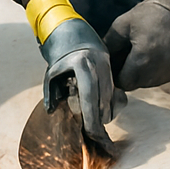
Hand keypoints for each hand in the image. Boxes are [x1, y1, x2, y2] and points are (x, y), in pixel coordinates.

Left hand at [40, 16, 118, 154]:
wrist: (71, 31)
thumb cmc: (59, 55)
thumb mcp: (51, 72)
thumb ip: (51, 92)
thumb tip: (51, 110)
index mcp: (83, 65)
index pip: (90, 97)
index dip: (92, 118)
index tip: (92, 134)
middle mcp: (99, 65)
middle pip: (104, 101)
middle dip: (99, 121)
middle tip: (94, 137)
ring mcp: (108, 66)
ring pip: (112, 99)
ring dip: (105, 114)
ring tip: (94, 123)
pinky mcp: (113, 69)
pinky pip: (118, 94)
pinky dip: (111, 105)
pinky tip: (101, 110)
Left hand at [104, 0, 169, 90]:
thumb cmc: (149, 16)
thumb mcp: (122, 25)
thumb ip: (108, 45)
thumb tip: (97, 60)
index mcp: (142, 59)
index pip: (123, 82)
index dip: (115, 74)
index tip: (113, 63)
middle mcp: (158, 71)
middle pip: (134, 84)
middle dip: (127, 74)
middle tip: (125, 55)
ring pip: (147, 83)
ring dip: (140, 73)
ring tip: (140, 52)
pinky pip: (159, 78)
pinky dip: (152, 71)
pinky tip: (152, 54)